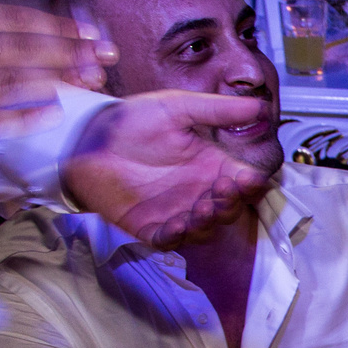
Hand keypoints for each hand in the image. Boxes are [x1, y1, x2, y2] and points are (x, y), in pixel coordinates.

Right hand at [0, 0, 115, 172]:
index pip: (8, 19)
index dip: (53, 25)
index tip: (88, 31)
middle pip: (16, 49)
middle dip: (66, 52)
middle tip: (104, 57)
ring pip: (6, 83)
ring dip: (51, 81)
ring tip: (88, 79)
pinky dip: (19, 117)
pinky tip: (50, 112)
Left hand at [59, 90, 275, 249]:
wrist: (88, 138)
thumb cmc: (132, 121)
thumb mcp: (178, 107)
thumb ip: (218, 109)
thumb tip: (259, 107)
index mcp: (211, 165)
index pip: (243, 182)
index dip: (251, 184)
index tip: (248, 178)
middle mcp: (198, 191)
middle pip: (229, 210)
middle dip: (230, 204)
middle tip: (222, 190)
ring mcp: (176, 211)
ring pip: (204, 229)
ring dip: (208, 222)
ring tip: (202, 208)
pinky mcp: (151, 227)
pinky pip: (170, 240)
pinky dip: (176, 237)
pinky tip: (177, 224)